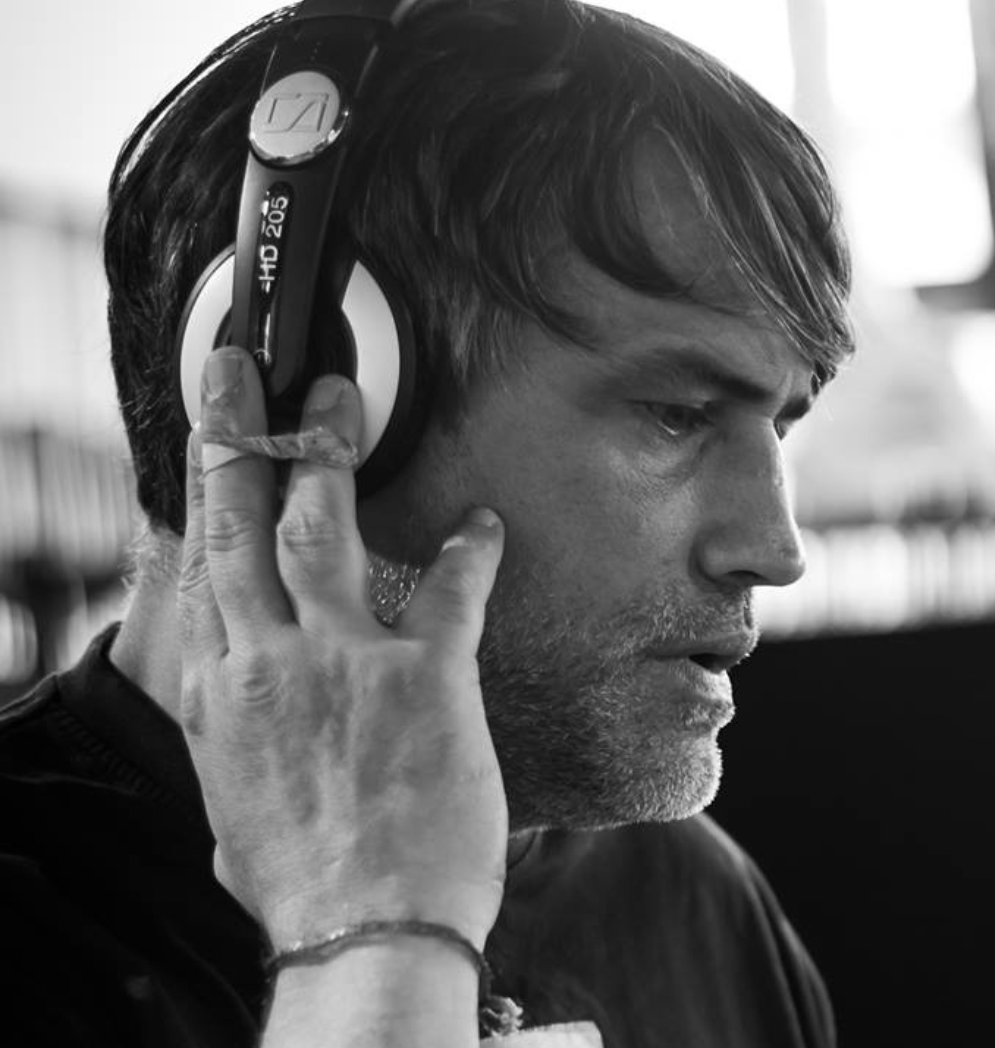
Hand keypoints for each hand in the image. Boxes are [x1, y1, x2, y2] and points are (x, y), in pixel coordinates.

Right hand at [179, 346, 507, 951]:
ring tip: (338, 397)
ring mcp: (344, 662)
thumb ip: (237, 739)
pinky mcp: (426, 673)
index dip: (203, 497)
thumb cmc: (306, 887)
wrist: (367, 934)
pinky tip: (484, 522)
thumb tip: (241, 712)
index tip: (211, 444)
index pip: (199, 570)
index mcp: (220, 695)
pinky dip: (470, 547)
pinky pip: (450, 584)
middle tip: (243, 371)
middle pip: (240, 522)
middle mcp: (269, 663)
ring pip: (322, 524)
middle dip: (239, 434)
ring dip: (328, 451)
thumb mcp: (235, 805)